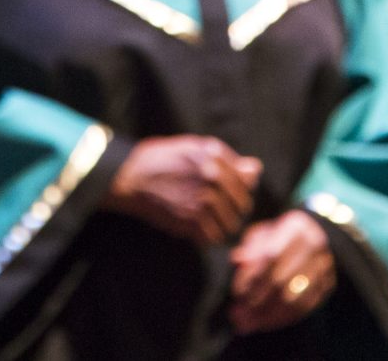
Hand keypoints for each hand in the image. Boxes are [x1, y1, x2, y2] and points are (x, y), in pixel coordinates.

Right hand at [103, 135, 261, 245]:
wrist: (131, 176)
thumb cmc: (163, 160)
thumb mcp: (195, 149)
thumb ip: (228, 161)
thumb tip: (256, 170)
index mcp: (215, 155)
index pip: (247, 182)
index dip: (238, 190)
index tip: (226, 195)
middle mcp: (212, 175)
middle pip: (242, 205)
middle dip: (232, 210)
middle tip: (216, 211)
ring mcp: (202, 198)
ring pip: (230, 225)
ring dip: (220, 226)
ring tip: (205, 221)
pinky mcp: (190, 220)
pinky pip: (212, 238)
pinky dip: (206, 238)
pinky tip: (195, 229)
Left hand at [227, 209, 336, 334]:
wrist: (312, 239)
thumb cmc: (279, 237)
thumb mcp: (262, 234)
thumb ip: (249, 247)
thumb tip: (237, 259)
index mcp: (296, 226)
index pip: (271, 255)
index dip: (251, 276)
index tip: (236, 292)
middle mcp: (314, 245)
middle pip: (281, 280)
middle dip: (256, 300)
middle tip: (237, 315)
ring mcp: (324, 267)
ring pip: (293, 299)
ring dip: (267, 315)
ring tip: (246, 324)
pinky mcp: (327, 285)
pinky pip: (304, 308)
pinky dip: (281, 319)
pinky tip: (264, 324)